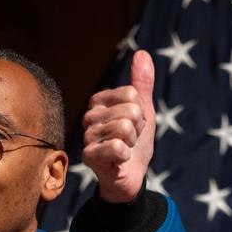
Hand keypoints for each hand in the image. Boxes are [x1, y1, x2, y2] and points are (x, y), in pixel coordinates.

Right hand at [83, 49, 155, 202]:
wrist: (130, 178)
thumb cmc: (135, 144)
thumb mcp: (144, 112)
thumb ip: (142, 84)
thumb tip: (143, 53)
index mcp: (100, 102)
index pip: (132, 94)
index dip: (142, 113)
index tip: (135, 126)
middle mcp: (89, 116)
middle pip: (131, 111)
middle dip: (138, 129)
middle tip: (130, 140)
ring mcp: (87, 136)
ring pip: (124, 128)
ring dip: (132, 143)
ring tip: (124, 150)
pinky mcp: (88, 156)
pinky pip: (117, 147)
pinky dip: (126, 156)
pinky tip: (119, 160)